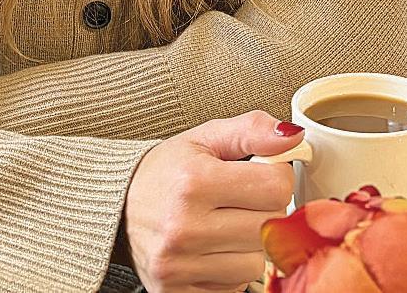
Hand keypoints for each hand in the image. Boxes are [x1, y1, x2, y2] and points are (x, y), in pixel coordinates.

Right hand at [121, 110, 301, 292]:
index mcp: (194, 182)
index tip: (258, 174)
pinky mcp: (177, 292)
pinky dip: (230, 269)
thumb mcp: (203, 138)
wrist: (115, 207)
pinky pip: (234, 287)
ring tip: (223, 224)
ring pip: (256, 262)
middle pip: (269, 226)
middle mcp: (185, 227)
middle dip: (262, 209)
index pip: (276, 187)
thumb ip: (250, 131)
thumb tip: (291, 137)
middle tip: (238, 199)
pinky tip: (212, 248)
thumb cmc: (164, 171)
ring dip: (248, 244)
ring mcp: (180, 265)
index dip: (275, 177)